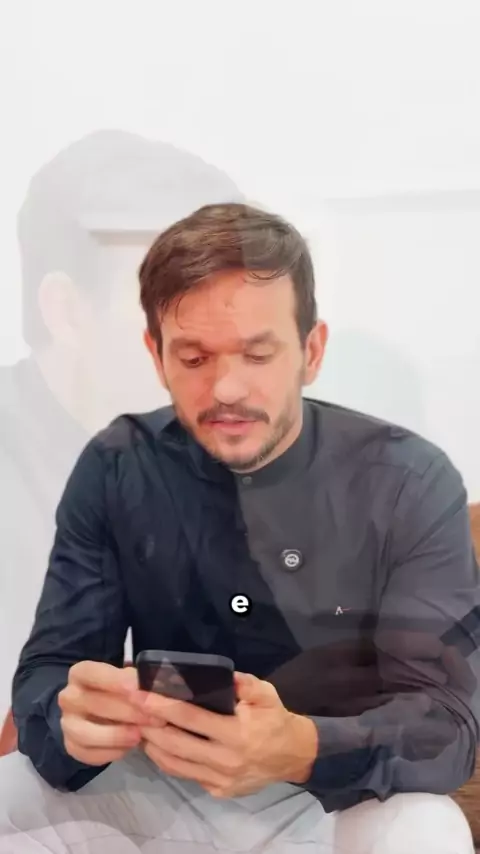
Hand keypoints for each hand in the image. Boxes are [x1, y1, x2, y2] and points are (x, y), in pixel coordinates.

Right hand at [58, 661, 162, 765]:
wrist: (104, 713)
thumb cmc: (120, 691)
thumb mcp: (128, 679)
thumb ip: (135, 681)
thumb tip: (151, 686)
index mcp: (80, 673)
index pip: (92, 673)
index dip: (115, 680)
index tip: (138, 689)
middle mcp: (68, 697)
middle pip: (94, 704)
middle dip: (128, 712)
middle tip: (154, 718)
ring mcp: (67, 723)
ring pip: (85, 733)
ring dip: (115, 736)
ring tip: (139, 736)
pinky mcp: (71, 746)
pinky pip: (88, 753)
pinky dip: (110, 752)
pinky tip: (128, 747)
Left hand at [130, 672, 317, 797]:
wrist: (293, 756)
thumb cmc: (275, 720)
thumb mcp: (266, 694)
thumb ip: (244, 683)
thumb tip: (221, 674)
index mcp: (237, 733)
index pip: (191, 719)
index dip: (164, 707)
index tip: (141, 696)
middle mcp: (225, 760)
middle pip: (176, 744)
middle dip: (149, 727)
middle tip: (132, 710)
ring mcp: (220, 779)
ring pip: (176, 764)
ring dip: (153, 746)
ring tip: (139, 727)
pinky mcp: (218, 791)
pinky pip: (186, 774)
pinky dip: (168, 760)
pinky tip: (160, 745)